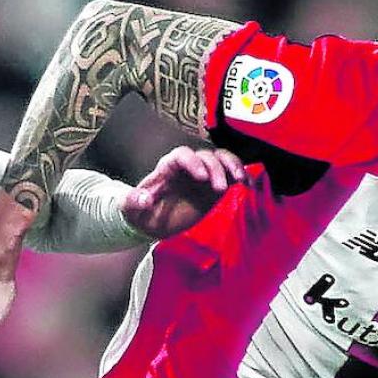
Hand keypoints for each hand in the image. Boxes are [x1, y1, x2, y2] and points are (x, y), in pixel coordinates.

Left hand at [121, 146, 246, 238]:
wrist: (150, 221)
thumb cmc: (138, 212)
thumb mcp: (130, 209)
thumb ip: (134, 202)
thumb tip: (145, 199)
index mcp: (166, 168)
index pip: (182, 155)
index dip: (193, 162)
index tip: (202, 178)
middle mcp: (187, 167)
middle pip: (205, 156)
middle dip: (215, 169)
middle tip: (219, 190)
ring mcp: (202, 175)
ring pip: (221, 159)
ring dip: (232, 166)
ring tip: (240, 181)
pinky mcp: (213, 186)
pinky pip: (230, 175)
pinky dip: (240, 176)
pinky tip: (247, 186)